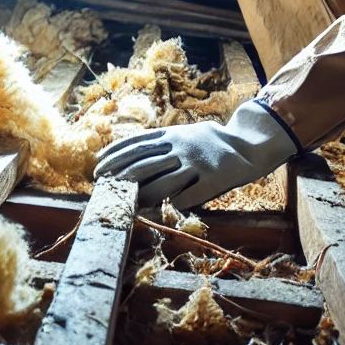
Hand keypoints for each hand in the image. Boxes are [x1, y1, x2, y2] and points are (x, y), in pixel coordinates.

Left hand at [93, 100, 299, 207]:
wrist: (246, 144)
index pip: (137, 143)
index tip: (98, 163)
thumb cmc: (209, 141)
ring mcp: (197, 163)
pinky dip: (174, 203)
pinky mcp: (213, 179)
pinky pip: (190, 195)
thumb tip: (129, 152)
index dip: (115, 154)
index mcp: (172, 135)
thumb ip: (161, 142)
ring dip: (143, 193)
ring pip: (164, 181)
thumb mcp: (183, 133)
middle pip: (145, 162)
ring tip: (128, 202)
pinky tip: (161, 210)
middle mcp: (181, 147)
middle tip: (103, 184)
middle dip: (121, 174)